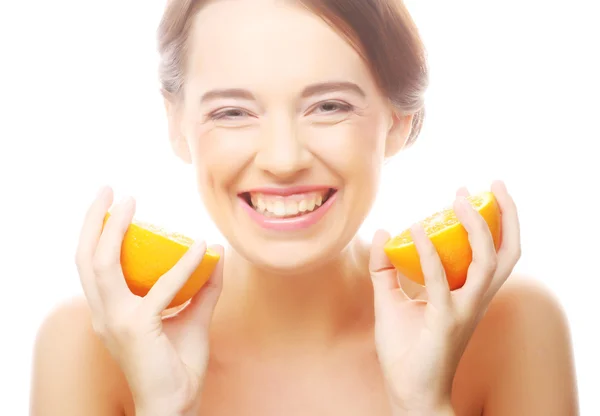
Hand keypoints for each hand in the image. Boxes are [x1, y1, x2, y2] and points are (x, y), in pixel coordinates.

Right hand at [75, 187, 223, 414]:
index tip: (111, 205)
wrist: (175, 404)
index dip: (95, 233)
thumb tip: (217, 254)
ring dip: (113, 229)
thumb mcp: (192, 318)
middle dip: (92, 220)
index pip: (91, 266)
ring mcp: (116, 321)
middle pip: (85, 258)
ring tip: (129, 201)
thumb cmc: (178, 365)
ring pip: (103, 265)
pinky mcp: (137, 328)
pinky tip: (200, 246)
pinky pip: (161, 288)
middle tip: (108, 190)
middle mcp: (104, 314)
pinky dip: (182, 264)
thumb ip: (203, 288)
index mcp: (110, 311)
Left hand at [369, 181, 520, 414]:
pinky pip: (441, 281)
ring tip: (459, 199)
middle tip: (490, 184)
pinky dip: (430, 253)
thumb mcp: (391, 300)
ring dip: (477, 226)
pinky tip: (415, 231)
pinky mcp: (445, 320)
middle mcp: (474, 299)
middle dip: (506, 215)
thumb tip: (382, 232)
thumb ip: (386, 268)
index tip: (470, 193)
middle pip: (507, 252)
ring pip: (487, 262)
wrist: (408, 391)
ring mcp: (463, 309)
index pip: (493, 252)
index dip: (491, 221)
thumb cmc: (406, 349)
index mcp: (468, 293)